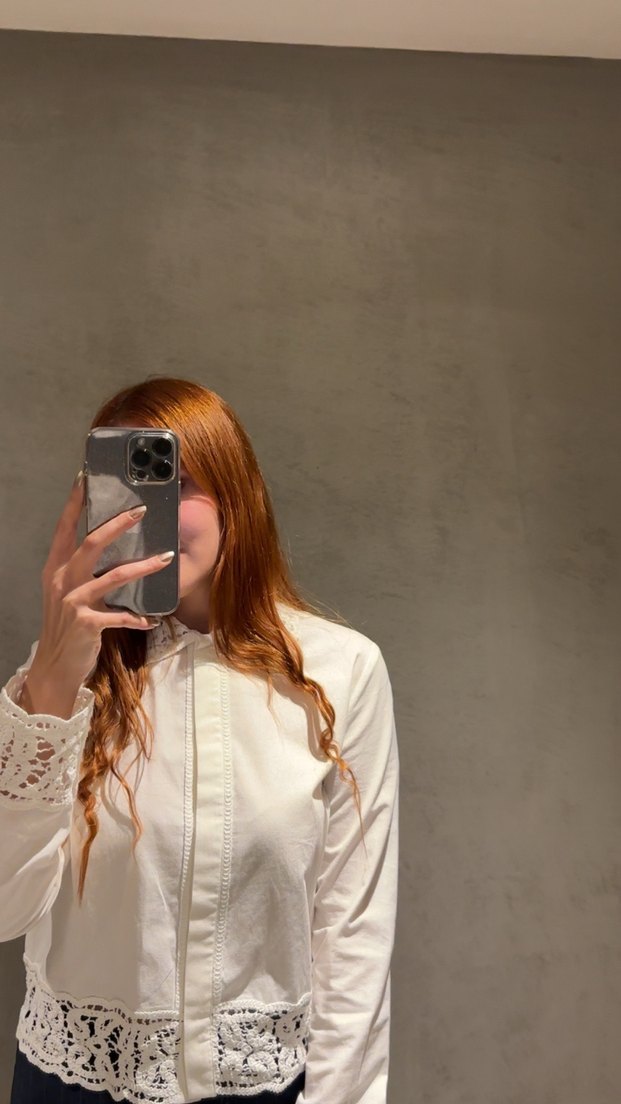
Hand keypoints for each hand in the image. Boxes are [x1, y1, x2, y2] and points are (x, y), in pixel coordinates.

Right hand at [29, 471, 174, 690]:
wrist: (56, 667)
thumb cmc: (67, 627)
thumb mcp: (69, 594)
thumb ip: (83, 572)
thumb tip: (109, 546)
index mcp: (56, 569)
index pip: (64, 529)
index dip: (73, 504)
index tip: (84, 478)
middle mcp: (62, 580)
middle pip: (91, 543)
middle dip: (118, 525)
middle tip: (142, 510)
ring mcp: (73, 602)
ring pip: (113, 576)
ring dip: (143, 567)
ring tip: (167, 558)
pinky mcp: (87, 624)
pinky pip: (120, 616)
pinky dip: (140, 618)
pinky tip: (153, 620)